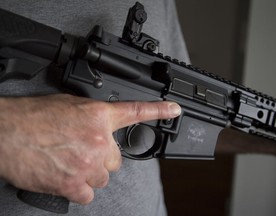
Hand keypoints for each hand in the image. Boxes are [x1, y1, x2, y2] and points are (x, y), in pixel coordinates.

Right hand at [0, 94, 180, 203]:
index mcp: (99, 117)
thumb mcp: (70, 107)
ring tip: (70, 162)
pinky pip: (89, 193)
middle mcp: (98, 140)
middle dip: (103, 157)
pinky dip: (80, 188)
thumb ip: (94, 118)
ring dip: (91, 172)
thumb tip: (103, 128)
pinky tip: (67, 176)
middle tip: (83, 151)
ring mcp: (88, 165)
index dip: (159, 110)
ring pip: (104, 177)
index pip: (136, 112)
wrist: (8, 133)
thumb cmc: (34, 117)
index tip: (174, 110)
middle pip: (116, 159)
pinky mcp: (74, 185)